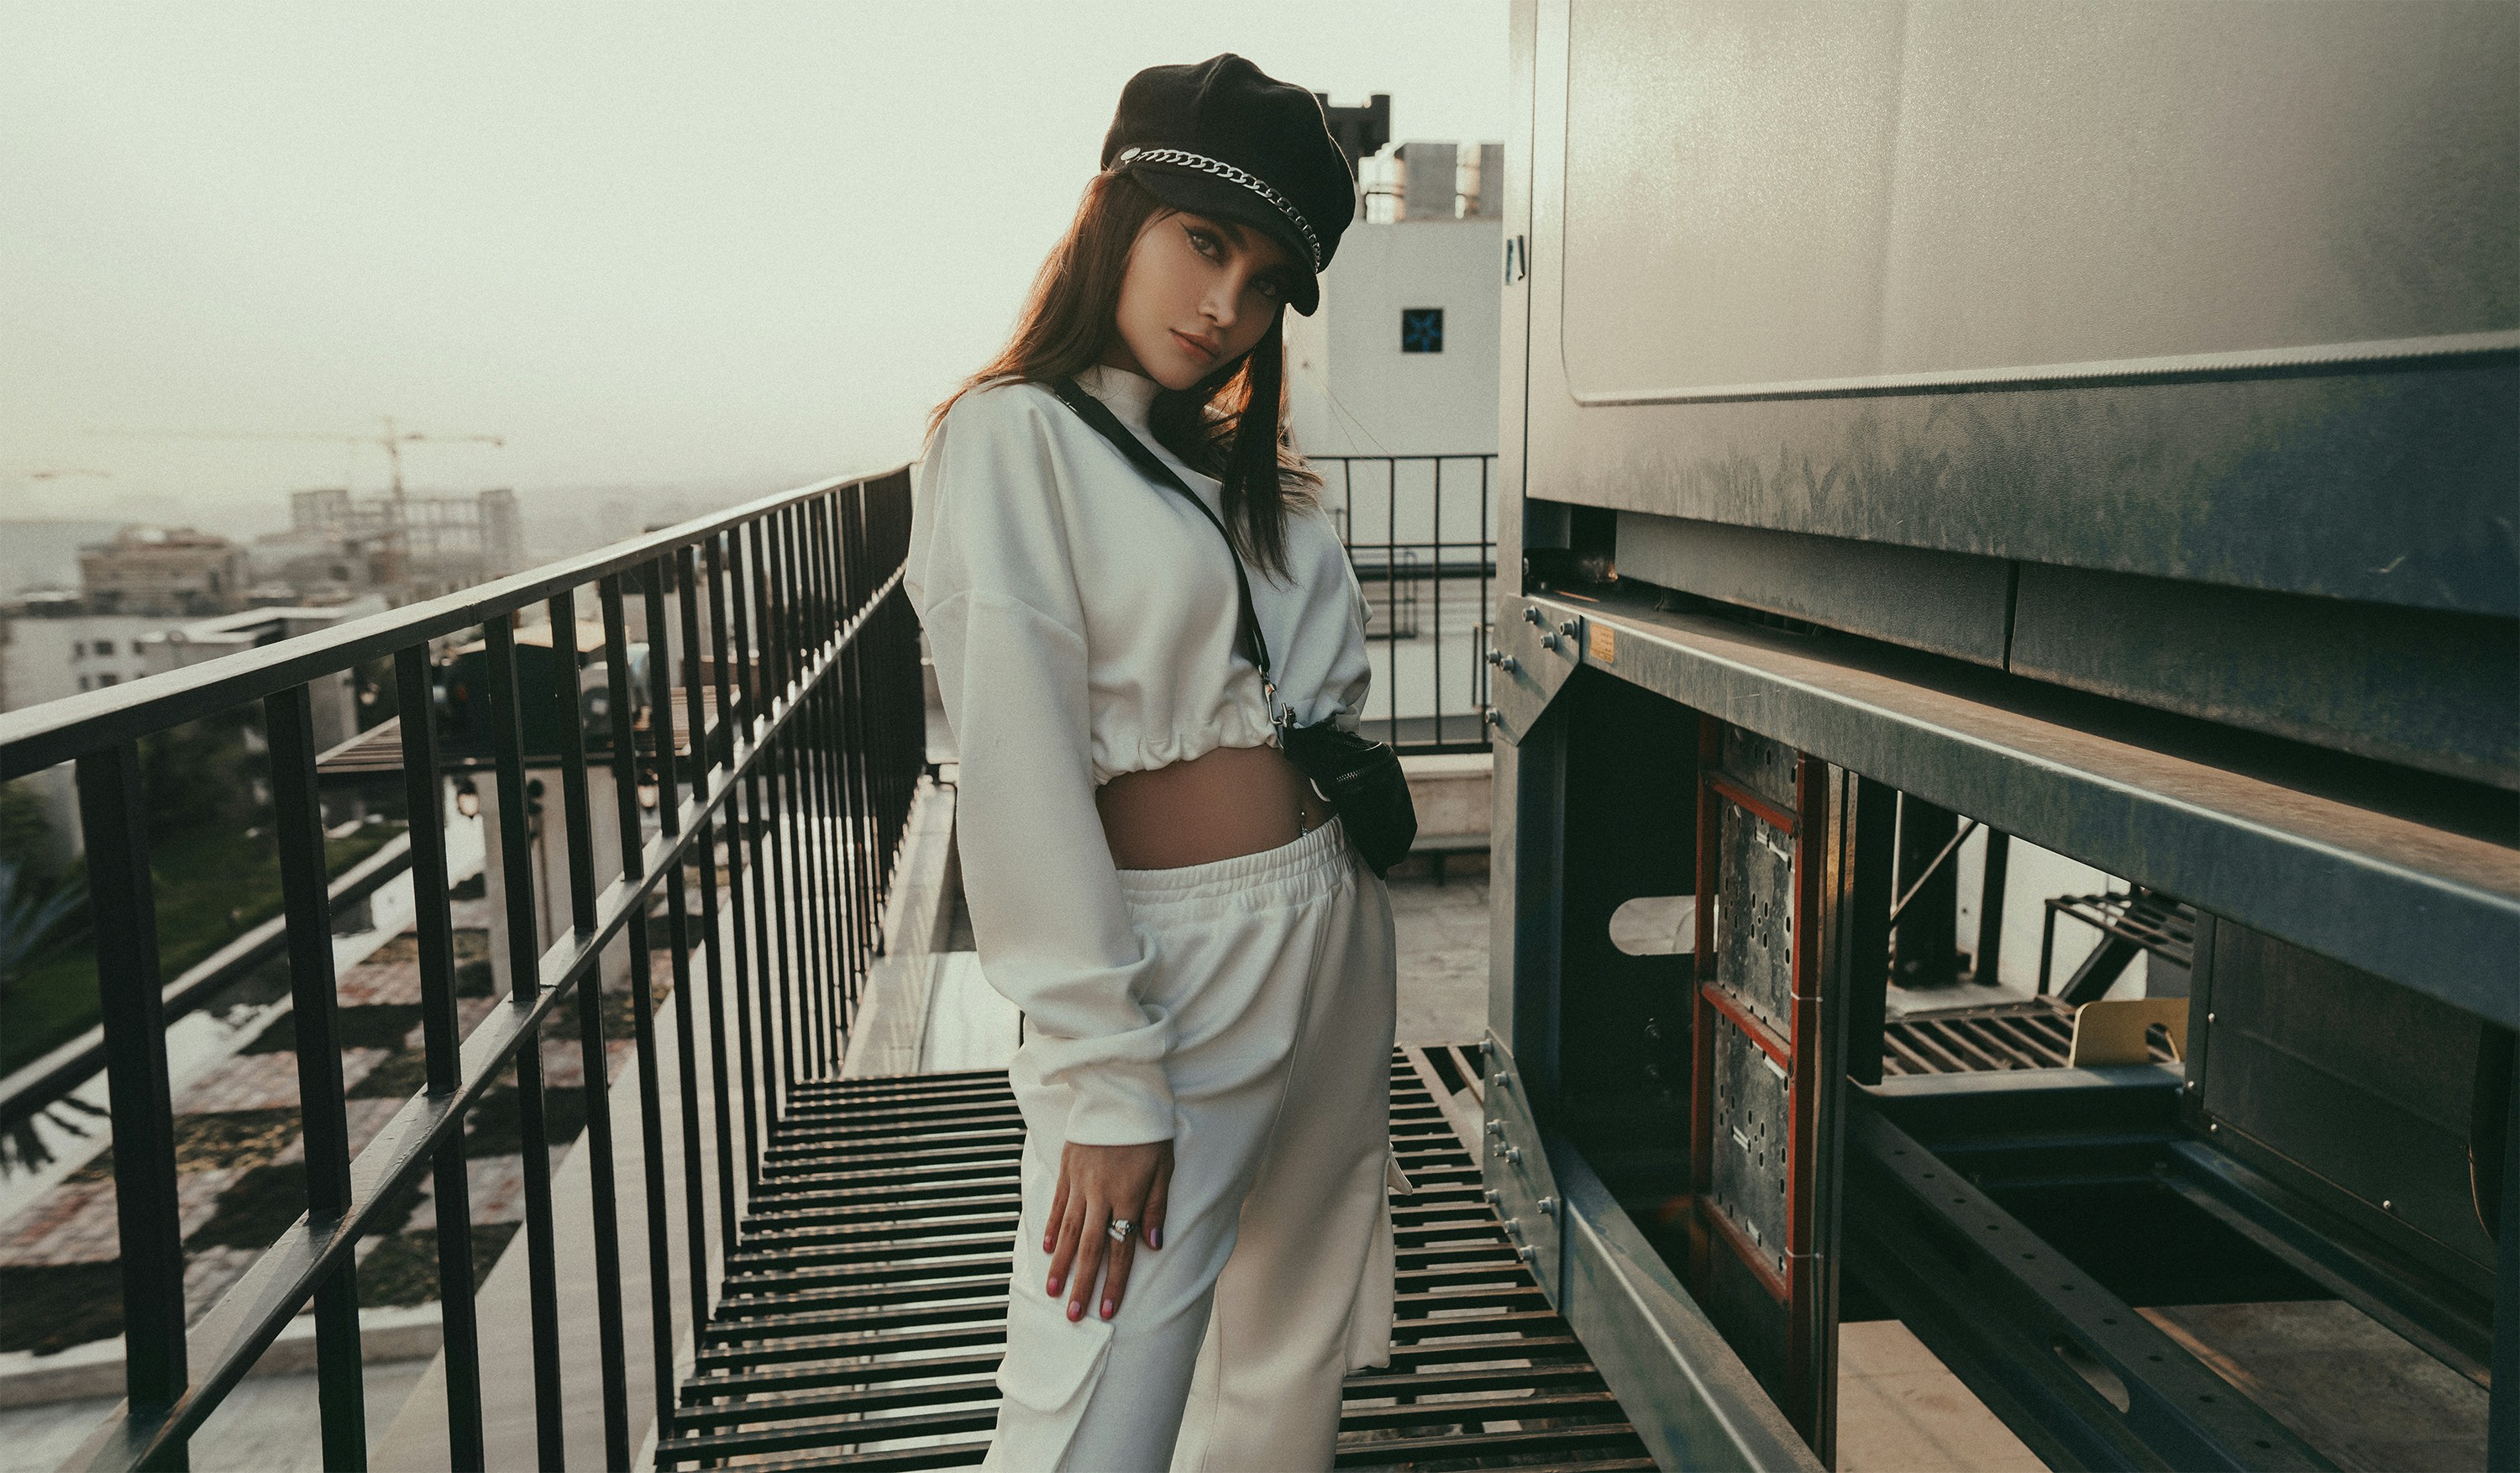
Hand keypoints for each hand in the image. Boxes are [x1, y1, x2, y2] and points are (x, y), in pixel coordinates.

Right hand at [1043, 1138, 1172, 1321]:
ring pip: (1070, 1230)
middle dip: (1083, 1284)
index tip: (1108, 1310)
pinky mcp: (1067, 1168)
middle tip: (1074, 1315)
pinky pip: (1059, 1204)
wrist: (1121, 1092)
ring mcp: (1081, 1182)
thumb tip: (1152, 1245)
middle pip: (1092, 1247)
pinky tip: (1048, 1249)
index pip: (1121, 1247)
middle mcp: (1101, 1194)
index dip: (1114, 1281)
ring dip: (1061, 1264)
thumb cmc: (1150, 1132)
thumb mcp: (1164, 1168)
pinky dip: (1053, 1227)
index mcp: (1129, 1196)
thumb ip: (1157, 1207)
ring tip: (1053, 1291)